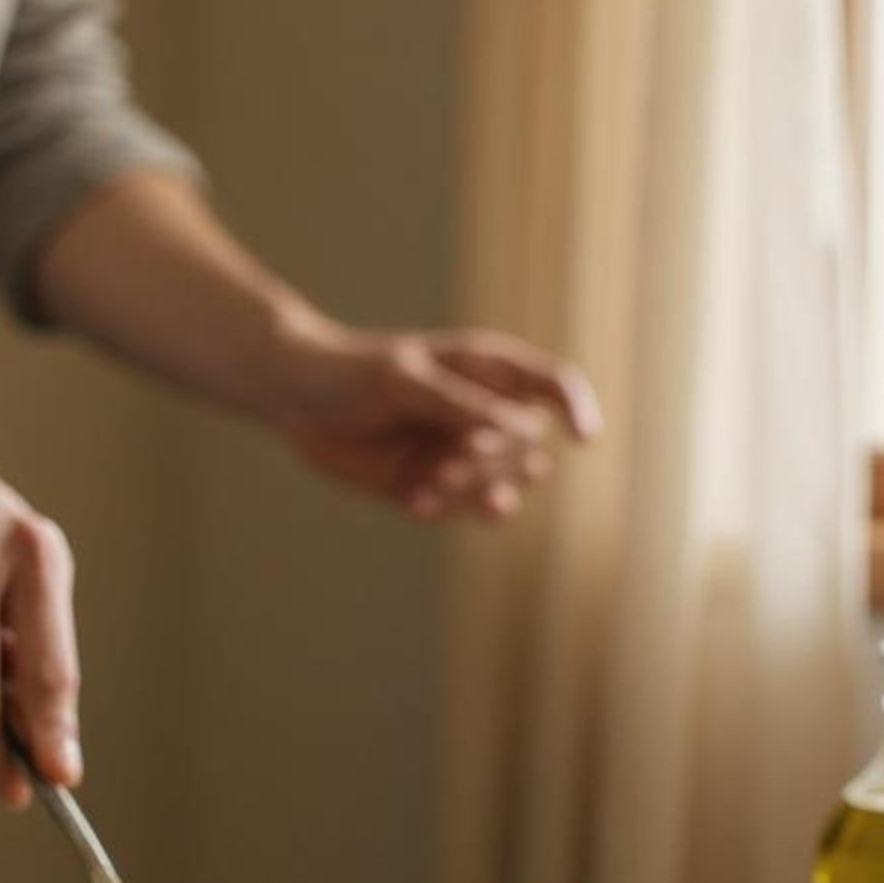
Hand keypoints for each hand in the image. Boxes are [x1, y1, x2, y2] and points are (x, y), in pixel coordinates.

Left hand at [265, 318, 600, 518]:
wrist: (299, 403)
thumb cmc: (353, 373)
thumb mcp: (404, 380)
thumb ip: (459, 404)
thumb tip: (518, 431)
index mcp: (487, 371)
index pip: (553, 386)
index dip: (577, 409)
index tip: (584, 438)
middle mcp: (483, 414)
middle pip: (529, 448)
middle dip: (498, 464)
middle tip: (450, 461)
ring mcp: (462, 455)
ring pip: (501, 486)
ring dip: (475, 492)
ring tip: (433, 483)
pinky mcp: (436, 487)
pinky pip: (460, 510)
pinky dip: (444, 509)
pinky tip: (415, 499)